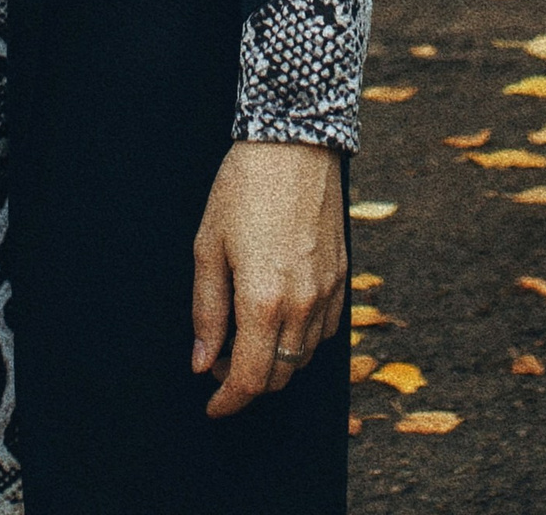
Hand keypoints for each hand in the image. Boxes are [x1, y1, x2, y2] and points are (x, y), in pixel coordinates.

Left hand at [190, 139, 347, 420]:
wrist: (294, 140)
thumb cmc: (244, 187)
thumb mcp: (208, 245)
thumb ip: (206, 310)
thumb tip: (203, 361)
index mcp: (264, 301)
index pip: (250, 380)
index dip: (228, 401)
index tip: (212, 405)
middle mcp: (302, 305)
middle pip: (278, 376)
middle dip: (247, 382)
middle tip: (219, 361)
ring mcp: (327, 292)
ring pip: (303, 357)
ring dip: (274, 361)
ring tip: (246, 336)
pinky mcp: (342, 276)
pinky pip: (325, 330)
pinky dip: (301, 339)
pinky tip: (279, 317)